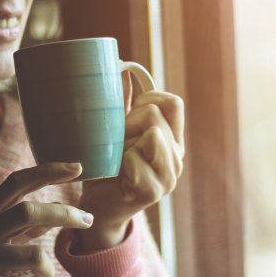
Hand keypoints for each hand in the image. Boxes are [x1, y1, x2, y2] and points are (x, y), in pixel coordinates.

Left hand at [78, 72, 184, 249]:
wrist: (99, 208)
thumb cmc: (107, 166)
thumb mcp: (116, 132)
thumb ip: (122, 104)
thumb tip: (121, 68)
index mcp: (172, 139)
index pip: (173, 103)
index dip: (147, 99)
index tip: (128, 114)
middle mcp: (176, 156)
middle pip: (156, 115)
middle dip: (126, 122)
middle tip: (113, 142)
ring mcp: (169, 175)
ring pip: (151, 134)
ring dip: (124, 143)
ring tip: (116, 159)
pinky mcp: (154, 191)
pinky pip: (135, 159)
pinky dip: (119, 162)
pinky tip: (115, 174)